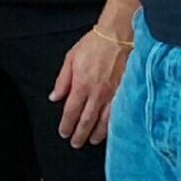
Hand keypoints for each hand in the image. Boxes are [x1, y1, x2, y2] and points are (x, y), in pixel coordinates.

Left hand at [49, 27, 131, 147]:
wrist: (118, 37)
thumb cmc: (93, 45)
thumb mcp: (70, 58)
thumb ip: (62, 80)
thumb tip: (55, 97)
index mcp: (81, 84)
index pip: (71, 111)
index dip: (67, 124)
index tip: (64, 133)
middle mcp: (97, 93)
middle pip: (86, 120)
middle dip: (80, 134)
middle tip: (75, 143)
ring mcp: (113, 95)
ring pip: (104, 121)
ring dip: (96, 133)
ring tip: (91, 141)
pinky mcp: (125, 93)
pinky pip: (118, 114)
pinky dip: (113, 126)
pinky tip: (111, 131)